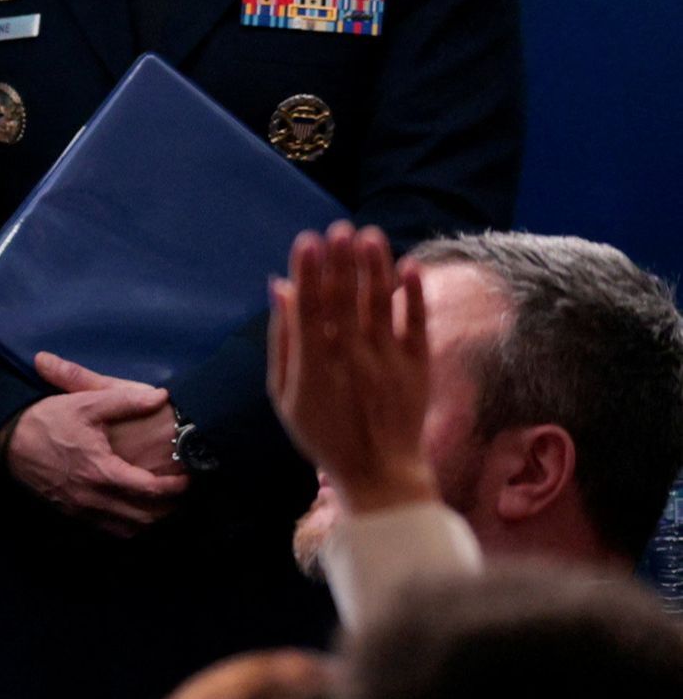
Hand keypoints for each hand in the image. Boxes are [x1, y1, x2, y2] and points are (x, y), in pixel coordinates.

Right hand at [1, 352, 189, 534]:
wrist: (7, 442)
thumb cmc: (47, 421)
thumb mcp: (86, 403)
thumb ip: (125, 400)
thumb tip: (160, 396)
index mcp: (102, 471)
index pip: (151, 490)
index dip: (177, 487)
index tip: (189, 476)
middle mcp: (94, 497)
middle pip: (146, 517)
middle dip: (170, 508)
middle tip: (181, 492)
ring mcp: (81, 510)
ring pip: (129, 530)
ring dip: (151, 520)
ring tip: (162, 503)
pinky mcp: (71, 514)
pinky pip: (109, 531)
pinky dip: (128, 526)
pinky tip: (133, 511)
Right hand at [270, 222, 437, 514]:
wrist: (378, 471)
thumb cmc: (322, 433)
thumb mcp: (285, 393)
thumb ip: (282, 340)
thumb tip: (280, 290)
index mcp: (313, 365)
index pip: (309, 308)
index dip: (308, 272)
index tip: (308, 240)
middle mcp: (350, 358)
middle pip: (344, 299)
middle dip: (341, 260)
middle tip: (339, 228)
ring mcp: (387, 362)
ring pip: (379, 305)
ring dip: (374, 267)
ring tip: (370, 234)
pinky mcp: (417, 367)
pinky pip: (416, 325)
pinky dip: (413, 295)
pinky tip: (408, 266)